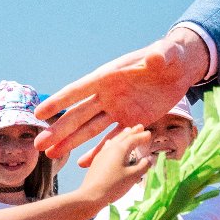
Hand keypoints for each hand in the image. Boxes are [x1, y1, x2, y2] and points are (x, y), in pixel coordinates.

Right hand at [36, 27, 209, 160]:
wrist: (180, 68)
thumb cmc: (170, 56)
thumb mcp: (166, 54)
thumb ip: (158, 56)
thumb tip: (154, 57)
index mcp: (109, 77)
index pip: (79, 90)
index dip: (59, 102)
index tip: (38, 114)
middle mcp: (108, 95)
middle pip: (79, 115)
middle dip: (60, 130)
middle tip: (40, 145)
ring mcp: (118, 110)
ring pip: (90, 129)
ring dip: (72, 142)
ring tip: (52, 156)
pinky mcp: (132, 121)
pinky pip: (113, 139)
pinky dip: (99, 151)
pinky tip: (84, 164)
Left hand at [78, 125, 156, 204]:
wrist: (90, 196)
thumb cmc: (113, 186)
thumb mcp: (132, 177)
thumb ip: (143, 166)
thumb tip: (149, 159)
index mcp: (120, 149)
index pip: (133, 139)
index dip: (142, 136)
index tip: (150, 134)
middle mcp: (110, 148)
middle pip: (123, 136)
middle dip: (132, 132)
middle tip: (140, 127)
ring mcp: (102, 154)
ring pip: (114, 140)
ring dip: (123, 136)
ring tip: (128, 132)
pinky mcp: (97, 161)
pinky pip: (108, 146)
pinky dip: (114, 142)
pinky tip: (111, 144)